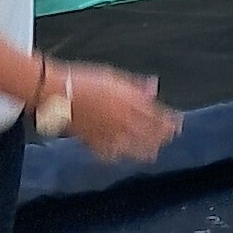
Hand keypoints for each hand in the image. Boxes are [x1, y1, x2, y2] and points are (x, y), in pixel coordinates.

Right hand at [61, 65, 179, 162]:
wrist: (56, 92)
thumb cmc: (83, 80)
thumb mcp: (114, 77)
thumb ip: (135, 85)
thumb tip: (153, 87)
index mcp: (129, 102)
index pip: (156, 116)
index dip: (168, 122)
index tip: (176, 124)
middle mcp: (122, 120)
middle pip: (148, 134)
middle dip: (161, 137)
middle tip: (168, 139)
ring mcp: (108, 133)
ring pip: (133, 147)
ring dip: (145, 150)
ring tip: (152, 154)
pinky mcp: (93, 142)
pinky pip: (109, 152)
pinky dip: (116, 154)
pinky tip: (121, 155)